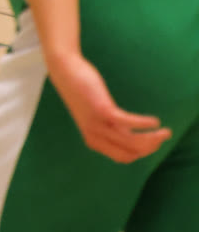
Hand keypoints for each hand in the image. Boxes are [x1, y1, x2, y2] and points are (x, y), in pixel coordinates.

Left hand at [46, 51, 169, 162]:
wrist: (65, 73)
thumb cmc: (85, 93)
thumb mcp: (100, 116)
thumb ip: (115, 128)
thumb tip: (135, 137)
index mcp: (94, 141)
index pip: (124, 158)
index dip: (143, 153)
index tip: (155, 143)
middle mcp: (95, 136)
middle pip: (131, 153)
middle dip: (151, 148)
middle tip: (164, 136)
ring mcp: (98, 124)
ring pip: (132, 142)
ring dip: (153, 138)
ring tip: (166, 131)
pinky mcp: (102, 110)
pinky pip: (128, 122)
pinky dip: (144, 124)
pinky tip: (155, 121)